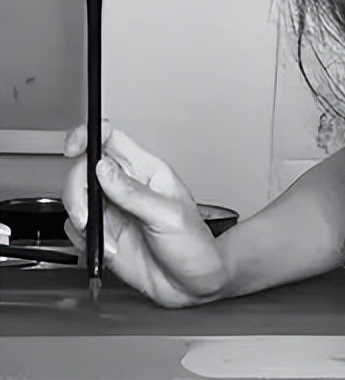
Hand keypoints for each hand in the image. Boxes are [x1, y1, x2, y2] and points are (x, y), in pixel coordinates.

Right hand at [62, 121, 228, 306]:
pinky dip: (83, 241)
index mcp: (148, 171)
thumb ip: (133, 194)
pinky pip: (76, 229)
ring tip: (106, 240)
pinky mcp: (104, 235)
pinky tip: (107, 250)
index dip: (90, 135)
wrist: (193, 284)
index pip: (113, 139)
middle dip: (78, 193)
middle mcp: (127, 187)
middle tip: (87, 217)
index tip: (73, 147)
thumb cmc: (194, 245)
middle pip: (85, 170)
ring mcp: (114, 211)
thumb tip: (103, 169)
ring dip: (82, 221)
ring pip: (77, 199)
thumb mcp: (168, 216)